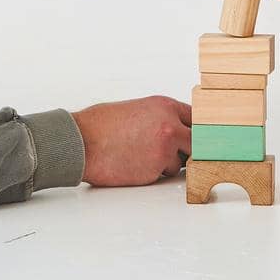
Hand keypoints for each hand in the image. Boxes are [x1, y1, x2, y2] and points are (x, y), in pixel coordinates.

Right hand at [72, 95, 190, 185]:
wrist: (82, 142)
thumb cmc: (102, 125)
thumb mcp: (138, 109)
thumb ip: (161, 117)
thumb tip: (177, 128)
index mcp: (165, 106)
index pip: (196, 118)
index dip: (193, 130)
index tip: (193, 137)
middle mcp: (170, 125)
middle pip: (197, 142)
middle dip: (186, 148)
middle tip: (170, 151)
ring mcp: (165, 148)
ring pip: (181, 161)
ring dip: (167, 162)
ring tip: (140, 155)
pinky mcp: (156, 168)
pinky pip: (164, 174)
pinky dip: (153, 172)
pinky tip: (135, 164)